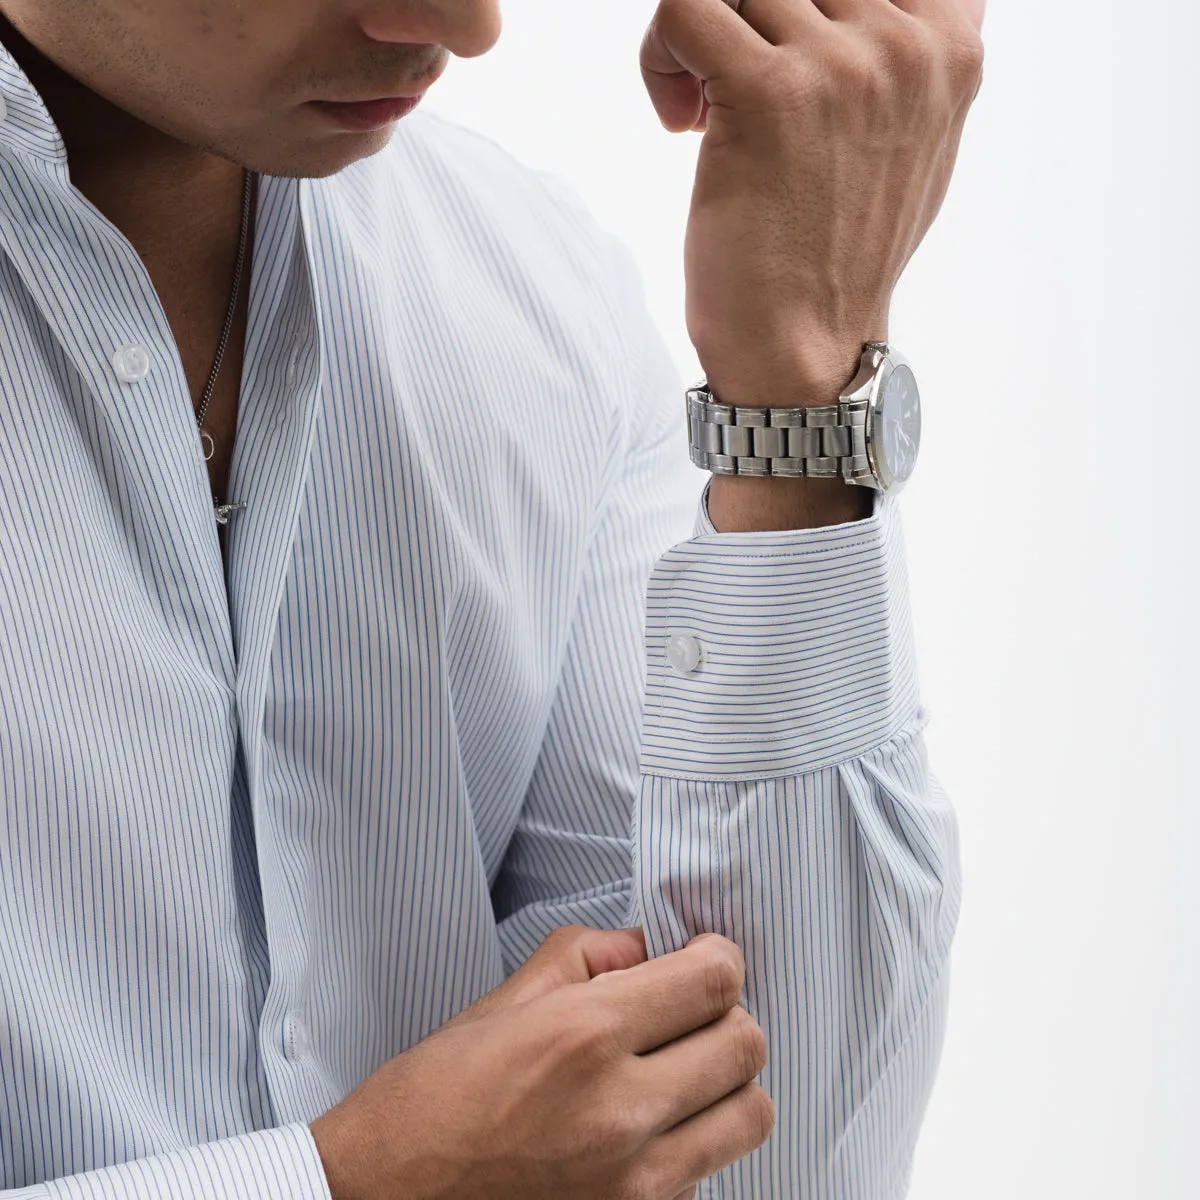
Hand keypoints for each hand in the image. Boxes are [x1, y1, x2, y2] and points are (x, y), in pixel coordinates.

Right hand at [309, 930, 771, 1198]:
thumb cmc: (429, 1104)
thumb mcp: (501, 1002)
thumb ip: (588, 955)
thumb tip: (648, 946)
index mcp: (584, 1037)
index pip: (714, 982)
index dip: (719, 959)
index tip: (706, 958)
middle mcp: (620, 1112)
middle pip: (747, 1045)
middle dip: (726, 1015)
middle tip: (690, 1012)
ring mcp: (635, 1185)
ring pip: (749, 1115)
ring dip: (724, 1084)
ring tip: (681, 1073)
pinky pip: (707, 1174)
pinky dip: (691, 1144)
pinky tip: (643, 1130)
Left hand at [640, 0, 986, 404]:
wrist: (807, 346)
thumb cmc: (840, 255)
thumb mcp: (913, 143)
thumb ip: (911, 54)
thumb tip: (896, 4)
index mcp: (949, 44)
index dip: (794, 7)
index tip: (775, 63)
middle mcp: (907, 45)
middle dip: (743, 17)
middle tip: (725, 84)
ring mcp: (842, 66)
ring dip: (698, 39)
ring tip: (701, 109)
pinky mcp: (769, 95)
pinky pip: (682, 4)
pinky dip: (660, 52)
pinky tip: (679, 119)